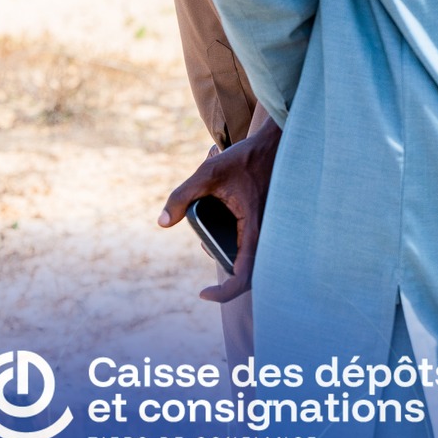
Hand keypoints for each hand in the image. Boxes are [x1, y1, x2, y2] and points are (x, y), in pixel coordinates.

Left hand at [158, 116, 280, 302]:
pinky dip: (242, 250)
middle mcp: (268, 231)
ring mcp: (272, 227)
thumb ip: (182, 196)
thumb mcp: (208, 173)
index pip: (244, 275)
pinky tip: (225, 228)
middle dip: (225, 274)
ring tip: (211, 237)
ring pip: (255, 260)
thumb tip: (162, 222)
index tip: (203, 294)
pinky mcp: (271, 221)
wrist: (275, 143)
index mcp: (255, 226)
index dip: (225, 292)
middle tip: (205, 249)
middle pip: (251, 273)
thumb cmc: (244, 157)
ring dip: (233, 259)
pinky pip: (259, 247)